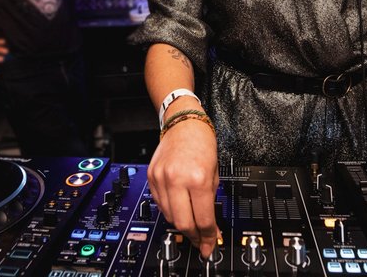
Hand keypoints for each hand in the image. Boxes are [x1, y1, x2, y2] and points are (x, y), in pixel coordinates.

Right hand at [147, 117, 219, 257]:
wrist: (183, 122)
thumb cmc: (201, 141)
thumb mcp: (214, 170)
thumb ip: (211, 197)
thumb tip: (208, 223)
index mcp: (197, 178)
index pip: (202, 218)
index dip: (208, 236)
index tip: (211, 244)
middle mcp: (177, 179)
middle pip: (182, 223)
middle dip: (194, 236)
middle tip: (201, 241)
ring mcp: (161, 179)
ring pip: (168, 216)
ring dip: (181, 224)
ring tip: (191, 224)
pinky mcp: (151, 177)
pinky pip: (159, 203)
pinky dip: (170, 209)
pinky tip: (179, 207)